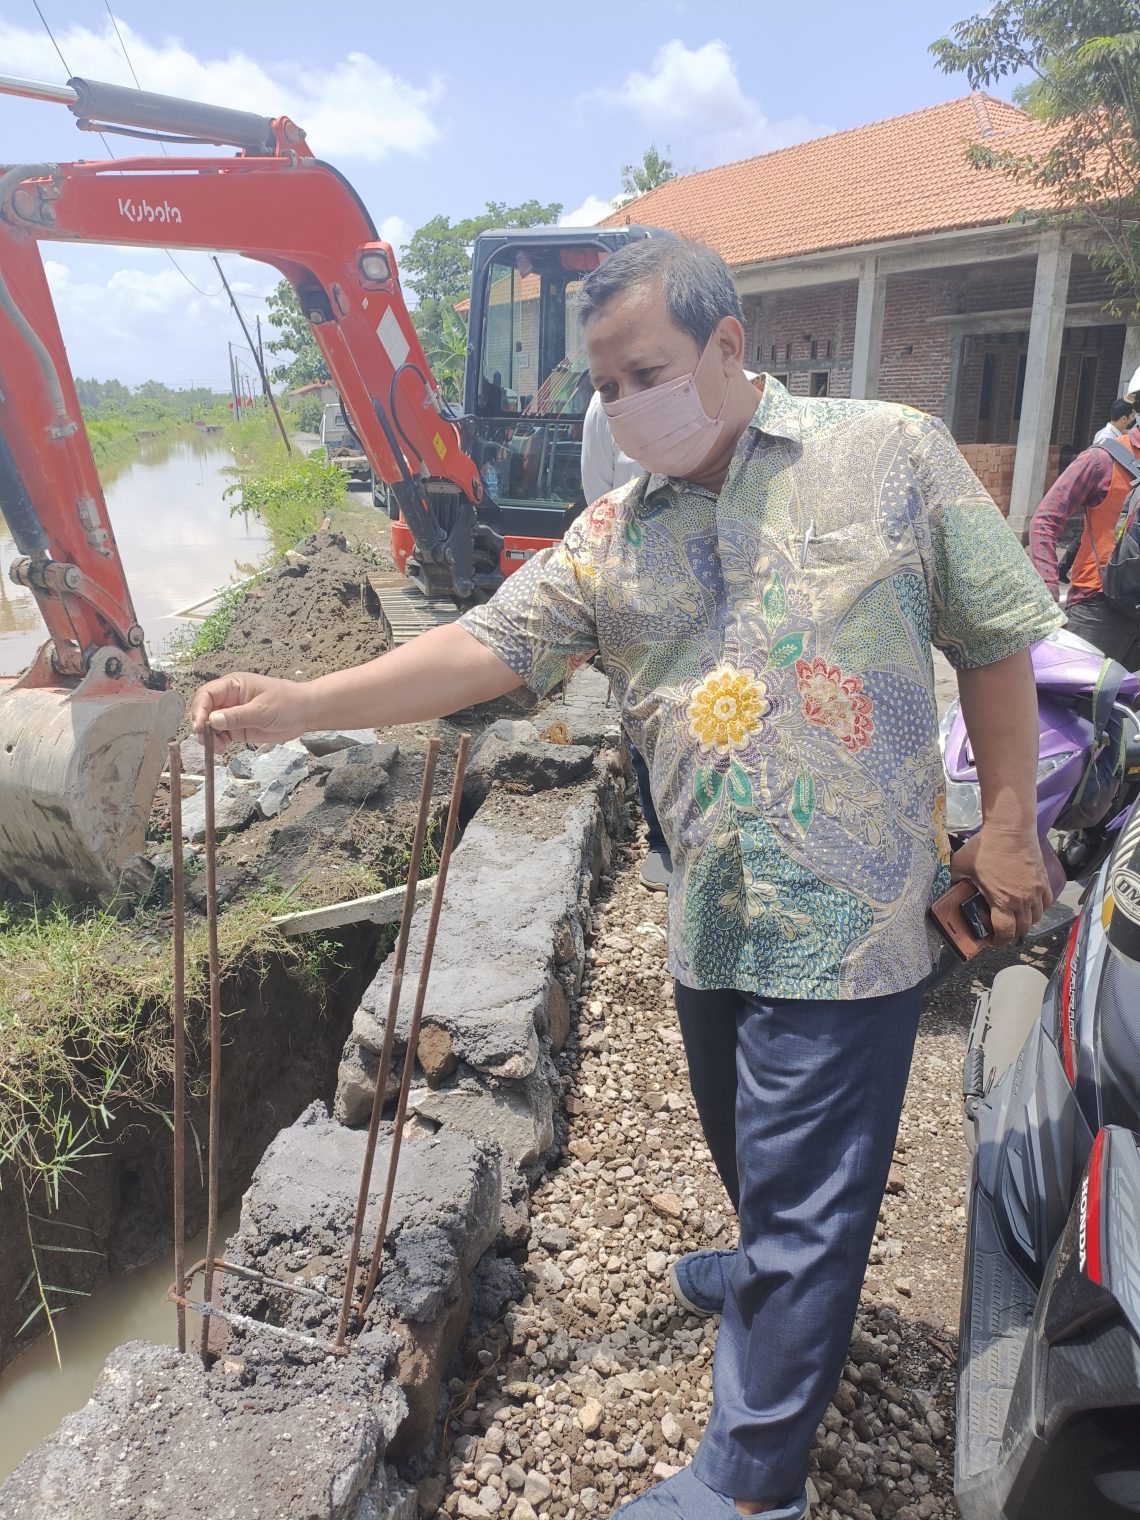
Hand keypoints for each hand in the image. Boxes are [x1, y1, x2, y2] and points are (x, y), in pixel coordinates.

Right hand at [190, 672, 313, 747]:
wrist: (304, 714)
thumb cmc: (287, 703)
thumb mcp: (262, 710)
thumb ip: (237, 716)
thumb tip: (212, 719)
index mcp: (233, 685)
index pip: (207, 694)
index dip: (199, 709)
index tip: (199, 725)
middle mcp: (229, 699)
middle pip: (204, 710)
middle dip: (200, 724)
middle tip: (205, 739)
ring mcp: (232, 714)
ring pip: (210, 725)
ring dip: (208, 736)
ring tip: (216, 747)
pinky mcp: (237, 728)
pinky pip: (220, 735)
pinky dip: (217, 742)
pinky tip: (222, 748)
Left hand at [950, 825, 1053, 945]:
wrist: (1010, 829)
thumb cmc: (985, 848)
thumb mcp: (961, 865)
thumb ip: (953, 881)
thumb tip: (944, 889)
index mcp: (1003, 901)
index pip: (1006, 933)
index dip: (999, 941)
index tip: (992, 941)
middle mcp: (1023, 900)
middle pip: (1023, 928)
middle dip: (1012, 933)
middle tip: (1001, 930)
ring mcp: (1037, 891)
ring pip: (1037, 917)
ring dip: (1026, 922)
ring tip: (1015, 918)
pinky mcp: (1044, 881)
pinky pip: (1047, 903)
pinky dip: (1039, 909)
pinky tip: (1030, 905)